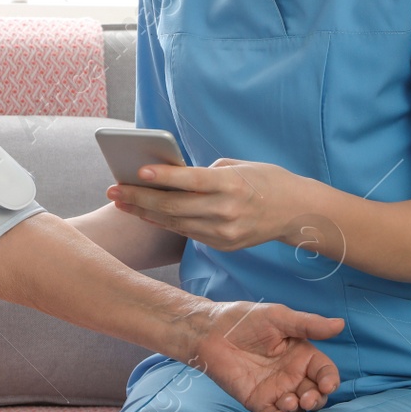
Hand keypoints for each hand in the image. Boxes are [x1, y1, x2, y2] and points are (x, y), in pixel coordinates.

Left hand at [110, 158, 299, 250]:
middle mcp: (227, 211)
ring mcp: (225, 232)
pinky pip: (188, 233)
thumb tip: (172, 175)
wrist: (297, 212)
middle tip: (113, 189)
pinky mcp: (223, 245)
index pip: (190, 181)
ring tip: (122, 202)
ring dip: (145, 212)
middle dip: (140, 198)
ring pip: (175, 223)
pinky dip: (166, 222)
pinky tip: (147, 214)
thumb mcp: (239, 166)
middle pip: (175, 207)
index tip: (137, 171)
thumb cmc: (266, 179)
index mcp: (232, 185)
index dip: (163, 178)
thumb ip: (207, 172)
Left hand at [187, 300, 344, 411]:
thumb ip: (308, 324)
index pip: (325, 371)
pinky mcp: (258, 402)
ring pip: (298, 409)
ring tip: (289, 402)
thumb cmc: (244, 320)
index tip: (327, 384)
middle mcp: (293, 375)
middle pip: (316, 394)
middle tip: (308, 399)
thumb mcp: (278, 317)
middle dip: (317, 400)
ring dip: (299, 411)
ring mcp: (276, 390)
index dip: (330, 379)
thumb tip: (340, 324)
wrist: (210, 332)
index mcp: (302, 355)